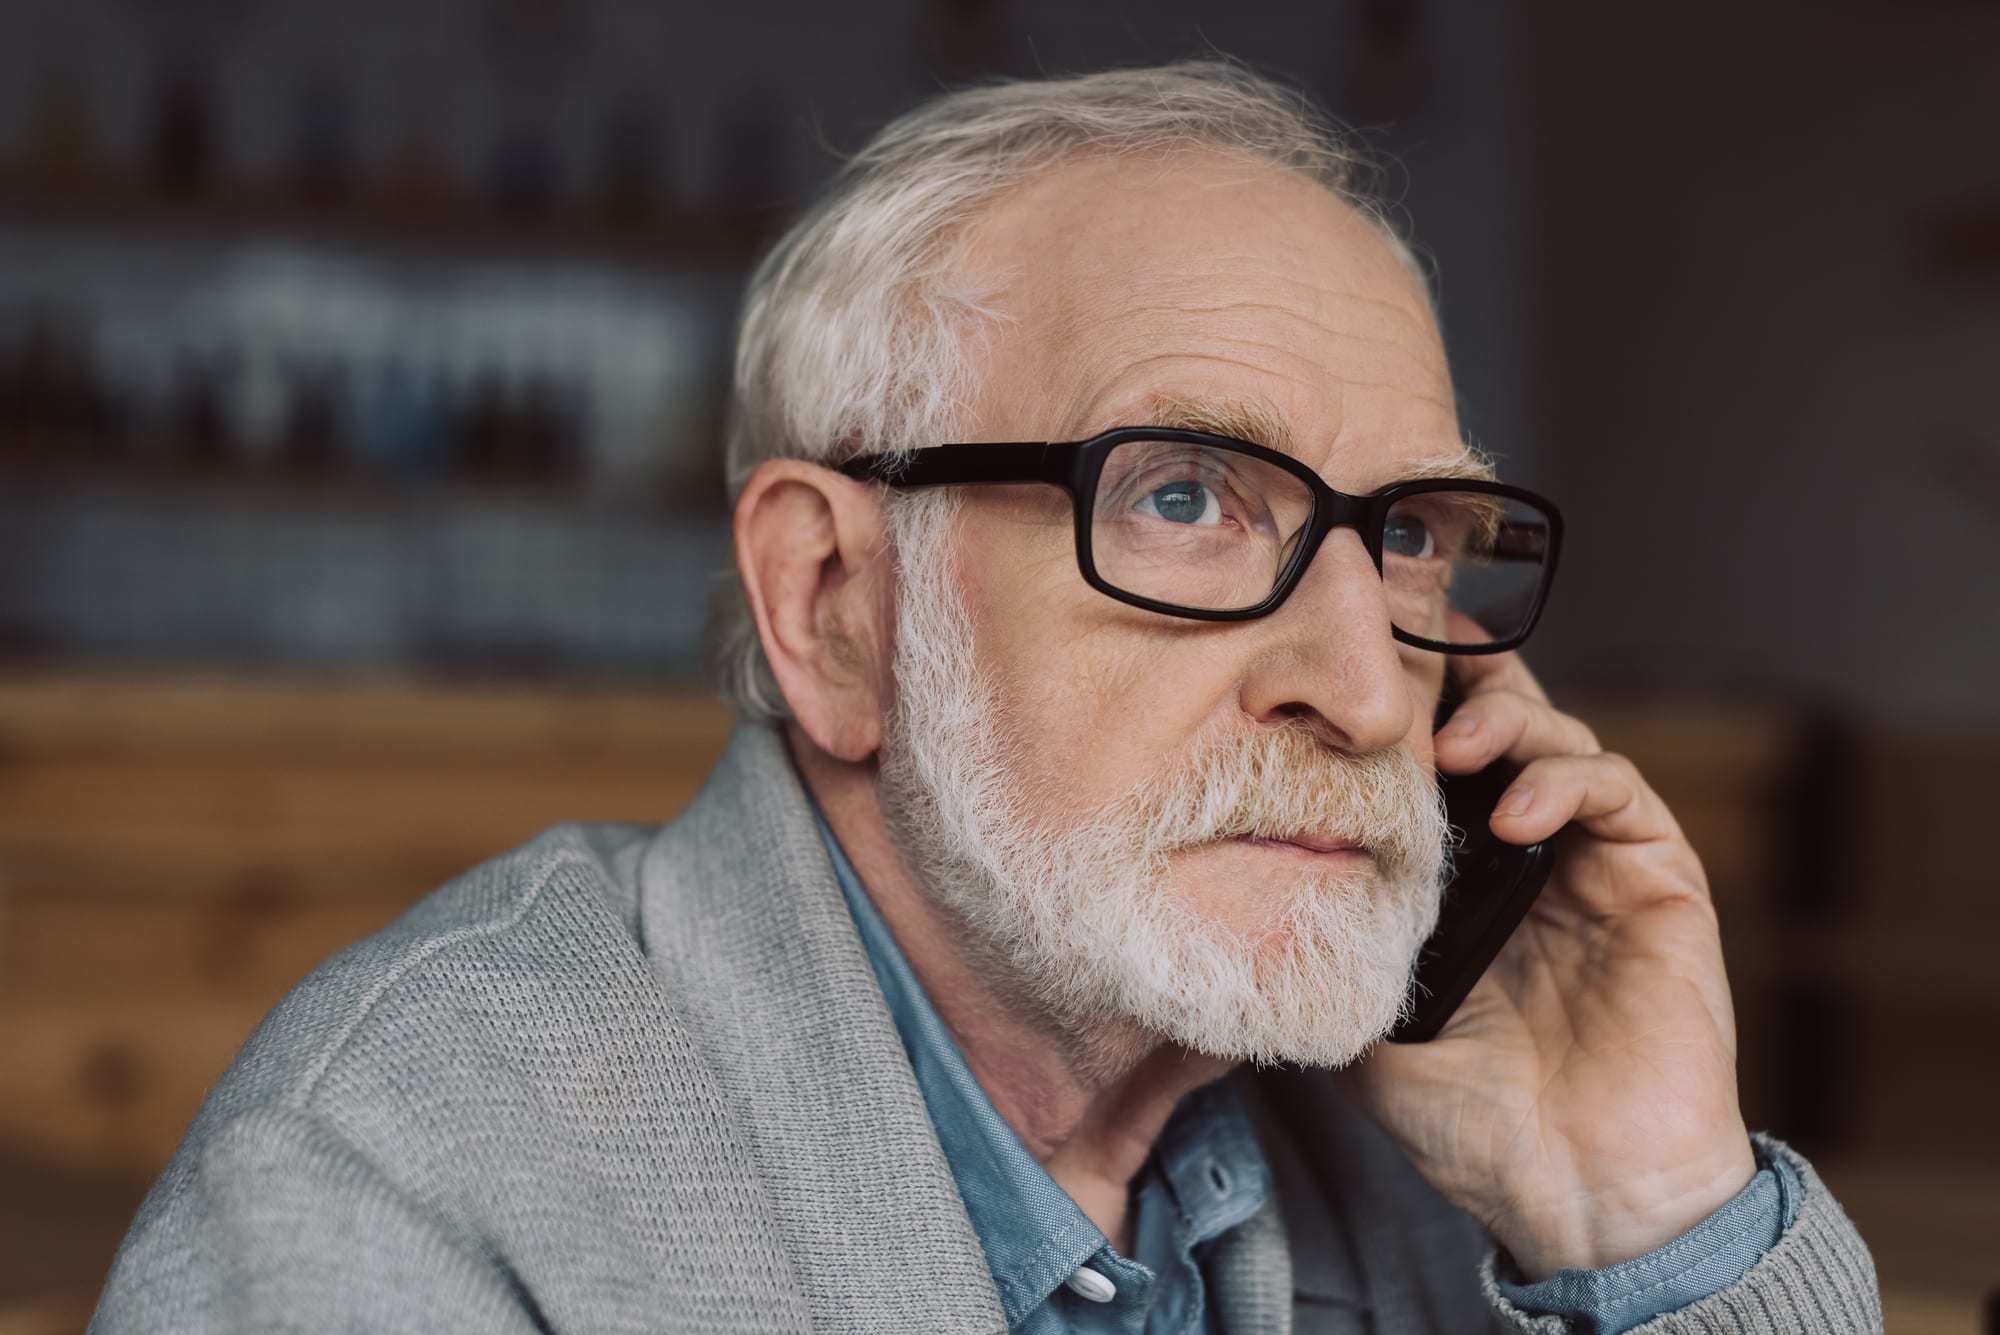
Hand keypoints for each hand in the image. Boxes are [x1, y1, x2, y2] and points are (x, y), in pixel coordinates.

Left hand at [1351, 645, 1755, 1278]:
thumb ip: (1335, 954)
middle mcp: (1528, 861)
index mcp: (1459, 885)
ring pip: (1562, 742)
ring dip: (1509, 726)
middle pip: (1501, 729)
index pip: (1434, 768)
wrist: (1575, 1198)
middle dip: (1457, 689)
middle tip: (1407, 686)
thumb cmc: (1472, 1126)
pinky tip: (1517, 812)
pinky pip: (1620, 795)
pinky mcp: (1660, 882)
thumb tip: (1256, 896)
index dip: (1403, 716)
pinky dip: (1569, 782)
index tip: (1348, 687)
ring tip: (1455, 751)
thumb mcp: (1370, 1028)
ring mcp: (1595, 867)